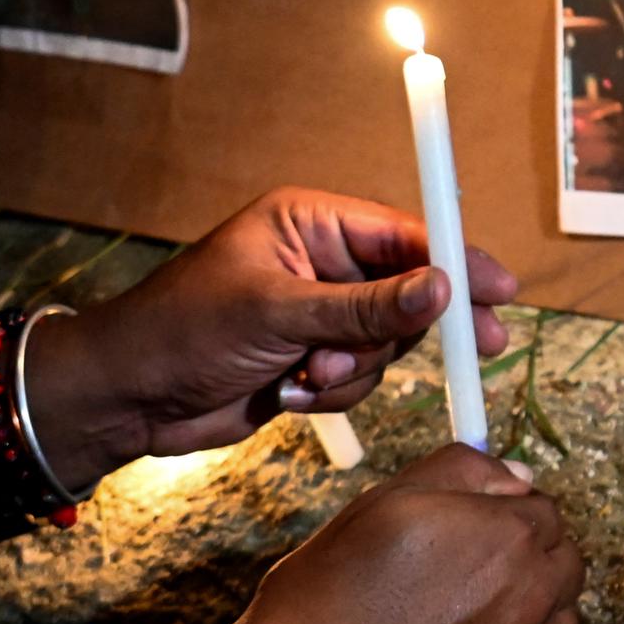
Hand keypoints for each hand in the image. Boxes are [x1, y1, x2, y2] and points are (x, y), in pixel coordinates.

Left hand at [28, 188, 516, 485]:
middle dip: (415, 327)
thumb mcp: (277, 314)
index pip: (403, 234)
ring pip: (387, 345)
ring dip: (354, 370)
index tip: (499, 287)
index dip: (455, 260)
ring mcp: (318, 315)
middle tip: (482, 348)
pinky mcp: (311, 360)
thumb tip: (442, 289)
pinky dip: (331, 393)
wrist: (124, 400)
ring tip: (305, 375)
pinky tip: (287, 393)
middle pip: (408, 290)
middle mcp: (321, 263)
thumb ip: (365, 308)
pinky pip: (359, 378)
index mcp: (310, 223)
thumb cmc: (180, 332)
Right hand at [215, 445, 582, 623]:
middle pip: (564, 563)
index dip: (507, 515)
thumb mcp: (380, 505)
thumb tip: (519, 476)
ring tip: (465, 619)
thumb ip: (459, 472)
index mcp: (507, 535)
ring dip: (531, 611)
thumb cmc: (326, 598)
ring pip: (559, 620)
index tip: (473, 531)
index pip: (543, 510)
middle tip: (470, 572)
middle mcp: (532, 596)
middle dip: (530, 559)